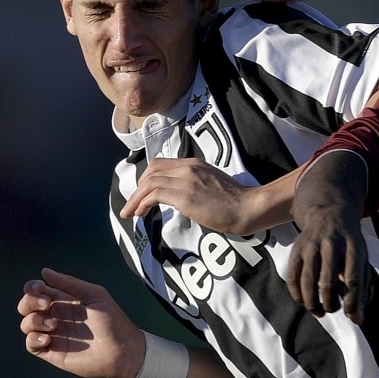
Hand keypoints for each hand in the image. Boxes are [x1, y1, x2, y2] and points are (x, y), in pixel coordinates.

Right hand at [17, 268, 143, 377]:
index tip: (39, 288)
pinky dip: (33, 339)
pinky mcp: (51, 351)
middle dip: (30, 302)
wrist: (120, 350)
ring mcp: (53, 334)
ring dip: (34, 320)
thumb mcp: (94, 295)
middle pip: (27, 306)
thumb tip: (45, 271)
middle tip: (46, 304)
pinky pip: (30, 344)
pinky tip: (48, 338)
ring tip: (53, 324)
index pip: (39, 291)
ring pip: (27, 324)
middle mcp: (56, 315)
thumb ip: (69, 283)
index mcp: (66, 300)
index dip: (32, 288)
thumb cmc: (112, 320)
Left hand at [120, 158, 259, 233]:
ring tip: (130, 213)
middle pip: (151, 171)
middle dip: (137, 188)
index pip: (161, 164)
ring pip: (149, 183)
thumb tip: (182, 197)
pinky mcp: (185, 196)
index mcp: (195, 164)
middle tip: (132, 206)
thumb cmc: (235, 202)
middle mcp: (188, 168)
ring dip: (135, 198)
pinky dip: (143, 203)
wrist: (248, 207)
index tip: (142, 194)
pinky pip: (155, 195)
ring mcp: (186, 181)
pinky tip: (141, 213)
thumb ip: (195, 184)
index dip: (146, 178)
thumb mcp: (212, 184)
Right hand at [287, 204, 369, 324]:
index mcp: (354, 245)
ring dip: (313, 303)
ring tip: (320, 311)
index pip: (353, 279)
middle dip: (331, 303)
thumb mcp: (362, 257)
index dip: (352, 302)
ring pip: (308, 281)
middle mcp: (332, 244)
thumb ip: (362, 288)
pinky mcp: (296, 249)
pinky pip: (292, 277)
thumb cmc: (350, 243)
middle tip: (333, 309)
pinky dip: (297, 295)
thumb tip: (358, 319)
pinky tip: (304, 302)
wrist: (330, 213)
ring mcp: (311, 245)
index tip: (353, 316)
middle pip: (328, 281)